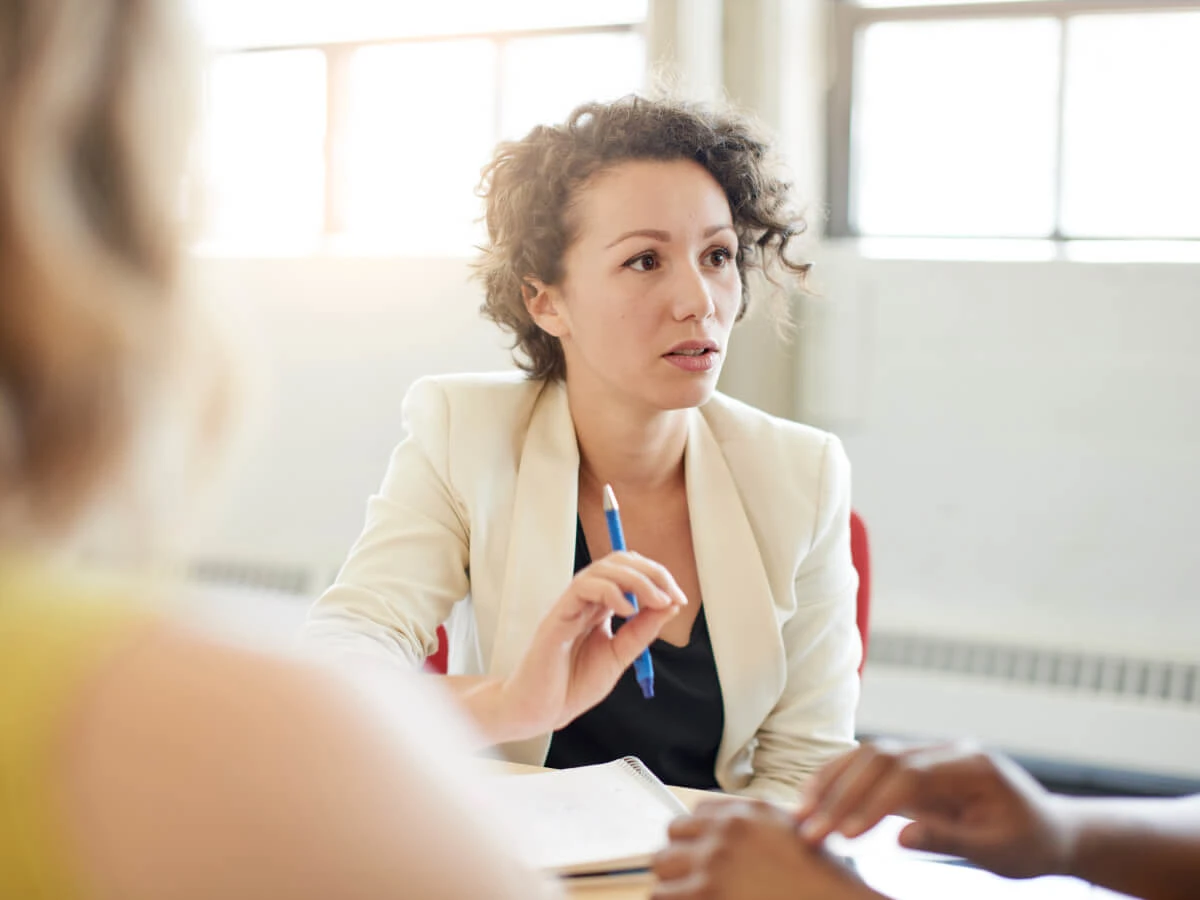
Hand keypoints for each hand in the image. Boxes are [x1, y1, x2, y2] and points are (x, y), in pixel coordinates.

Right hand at [497, 550, 685, 736]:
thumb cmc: (572, 685)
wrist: (541, 711)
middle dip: (652, 572)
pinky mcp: (557, 616)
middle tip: (672, 595)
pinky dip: (610, 591)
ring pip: (603, 569)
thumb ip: (641, 631)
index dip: (657, 577)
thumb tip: (670, 605)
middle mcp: (585, 600)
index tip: (678, 599)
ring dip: (637, 579)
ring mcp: (570, 605)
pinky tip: (627, 610)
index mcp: (600, 606)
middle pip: (619, 562)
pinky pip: (582, 587)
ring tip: (656, 601)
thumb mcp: (619, 655)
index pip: (630, 572)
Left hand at [651, 799, 881, 899]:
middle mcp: (727, 830)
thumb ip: (757, 826)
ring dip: (672, 880)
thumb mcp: (792, 834)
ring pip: (662, 863)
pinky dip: (670, 899)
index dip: (697, 835)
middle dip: (680, 855)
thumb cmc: (821, 881)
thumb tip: (724, 831)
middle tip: (691, 876)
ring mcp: (713, 861)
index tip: (700, 852)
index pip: (697, 811)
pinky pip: (663, 895)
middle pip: (674, 832)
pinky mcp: (705, 893)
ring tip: (687, 894)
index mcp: (748, 813)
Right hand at [794, 740, 1073, 879]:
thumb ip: (949, 838)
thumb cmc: (1028, 843)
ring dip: (832, 783)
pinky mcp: (915, 768)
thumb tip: (899, 837)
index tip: (845, 834)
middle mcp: (944, 751)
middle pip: (880, 758)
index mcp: (970, 765)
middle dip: (841, 793)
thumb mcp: (998, 851)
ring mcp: (928, 755)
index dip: (872, 803)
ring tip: (802, 813)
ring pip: (868, 755)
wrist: (1049, 830)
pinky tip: (817, 799)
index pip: (908, 775)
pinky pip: (871, 767)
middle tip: (810, 829)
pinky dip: (841, 780)